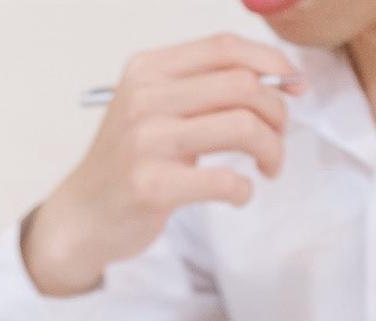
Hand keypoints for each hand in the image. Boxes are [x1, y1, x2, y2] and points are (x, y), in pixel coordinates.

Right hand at [23, 33, 300, 296]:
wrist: (82, 217)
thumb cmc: (129, 164)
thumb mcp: (154, 109)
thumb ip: (204, 88)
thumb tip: (281, 79)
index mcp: (148, 70)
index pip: (225, 48)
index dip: (272, 62)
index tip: (294, 86)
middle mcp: (144, 99)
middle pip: (243, 85)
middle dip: (277, 113)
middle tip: (278, 139)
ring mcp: (146, 142)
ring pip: (242, 126)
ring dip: (271, 149)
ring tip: (268, 167)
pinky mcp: (153, 186)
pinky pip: (226, 180)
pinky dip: (245, 190)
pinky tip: (238, 195)